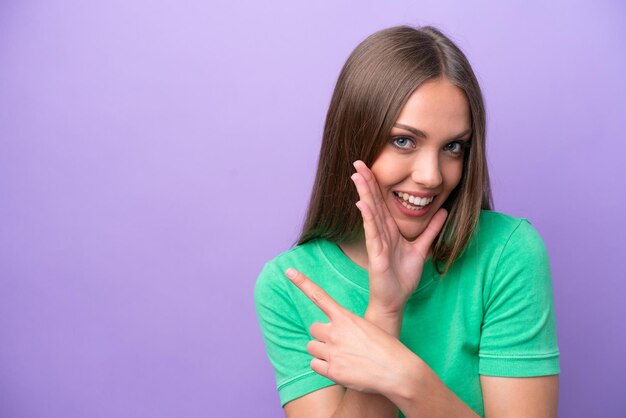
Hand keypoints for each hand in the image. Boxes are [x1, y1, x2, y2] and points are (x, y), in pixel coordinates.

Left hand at [285, 268, 416, 395]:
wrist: (397, 371)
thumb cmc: (386, 348)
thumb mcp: (368, 328)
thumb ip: (347, 327)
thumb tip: (332, 334)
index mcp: (346, 317)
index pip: (319, 296)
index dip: (302, 282)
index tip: (288, 271)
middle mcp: (336, 332)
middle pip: (313, 328)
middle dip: (322, 335)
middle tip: (339, 343)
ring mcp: (332, 352)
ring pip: (311, 347)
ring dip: (321, 351)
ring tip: (341, 357)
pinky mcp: (332, 371)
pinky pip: (314, 365)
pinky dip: (322, 367)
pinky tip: (339, 369)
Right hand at [351, 160, 447, 314]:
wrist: (395, 300)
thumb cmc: (402, 278)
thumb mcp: (421, 249)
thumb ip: (431, 231)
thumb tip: (444, 212)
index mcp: (389, 231)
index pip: (381, 202)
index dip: (376, 184)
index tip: (370, 166)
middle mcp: (381, 233)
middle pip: (373, 202)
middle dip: (366, 182)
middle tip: (358, 161)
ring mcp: (377, 243)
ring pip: (370, 213)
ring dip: (364, 194)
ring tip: (357, 175)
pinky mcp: (376, 254)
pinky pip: (372, 233)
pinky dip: (368, 218)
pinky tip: (362, 204)